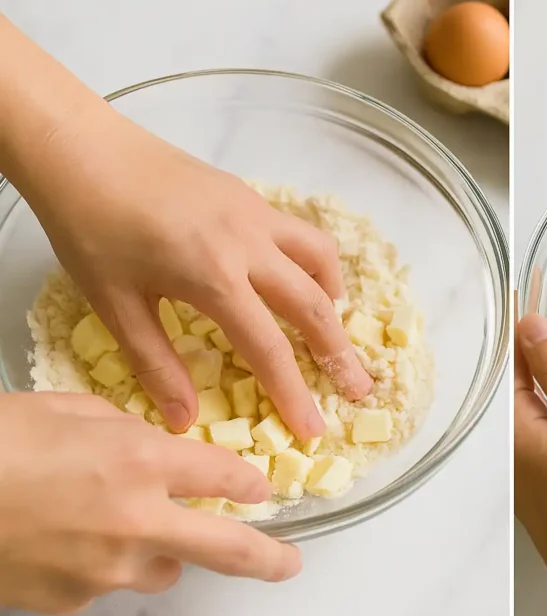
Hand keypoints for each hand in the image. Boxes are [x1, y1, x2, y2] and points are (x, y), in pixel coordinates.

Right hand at [0, 392, 300, 614]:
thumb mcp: (68, 411)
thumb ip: (124, 431)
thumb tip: (150, 447)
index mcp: (141, 462)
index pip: (223, 478)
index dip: (248, 482)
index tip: (259, 488)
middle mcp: (136, 522)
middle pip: (227, 549)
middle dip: (267, 558)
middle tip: (289, 565)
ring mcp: (104, 570)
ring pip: (160, 570)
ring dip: (160, 552)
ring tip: (125, 528)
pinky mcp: (69, 600)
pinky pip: (104, 583)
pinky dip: (100, 564)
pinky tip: (65, 540)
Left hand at [18, 107, 370, 437]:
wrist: (84, 150)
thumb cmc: (90, 228)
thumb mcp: (115, 306)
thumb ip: (156, 364)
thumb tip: (185, 420)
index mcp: (214, 278)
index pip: (270, 349)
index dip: (294, 395)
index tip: (313, 430)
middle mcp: (249, 246)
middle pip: (314, 307)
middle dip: (340, 354)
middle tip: (359, 388)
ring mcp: (256, 215)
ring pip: (320, 260)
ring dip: (334, 300)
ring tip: (333, 328)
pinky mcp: (251, 197)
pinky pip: (301, 235)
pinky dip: (315, 264)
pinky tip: (298, 278)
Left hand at [514, 314, 546, 589]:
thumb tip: (530, 324)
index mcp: (512, 425)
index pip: (511, 354)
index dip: (522, 313)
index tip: (529, 275)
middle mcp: (508, 446)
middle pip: (516, 377)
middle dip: (529, 337)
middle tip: (540, 291)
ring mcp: (525, 469)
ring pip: (531, 404)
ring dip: (543, 368)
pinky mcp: (545, 485)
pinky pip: (545, 427)